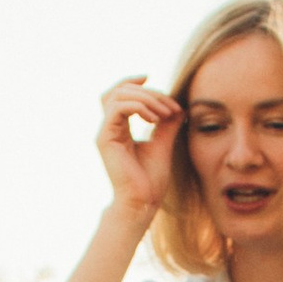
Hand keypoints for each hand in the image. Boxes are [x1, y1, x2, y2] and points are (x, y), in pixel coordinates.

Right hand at [96, 74, 181, 219]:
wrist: (142, 203)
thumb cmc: (150, 180)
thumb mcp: (163, 144)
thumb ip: (167, 124)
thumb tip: (178, 107)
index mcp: (118, 128)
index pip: (118, 94)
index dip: (132, 82)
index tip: (151, 78)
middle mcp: (108, 129)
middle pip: (119, 90)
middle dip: (148, 92)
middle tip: (170, 106)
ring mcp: (105, 133)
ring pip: (118, 96)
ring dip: (146, 98)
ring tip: (165, 113)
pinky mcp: (105, 139)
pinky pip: (118, 109)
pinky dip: (139, 107)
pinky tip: (155, 119)